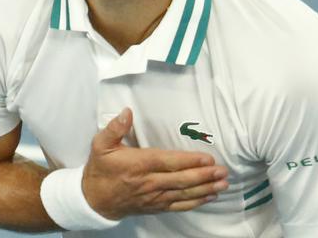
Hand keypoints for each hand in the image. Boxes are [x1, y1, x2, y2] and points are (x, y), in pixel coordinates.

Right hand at [82, 108, 228, 219]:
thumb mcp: (100, 144)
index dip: (189, 161)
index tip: (207, 158)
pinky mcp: (157, 206)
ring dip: (205, 189)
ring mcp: (154, 197)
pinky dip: (196, 202)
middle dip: (204, 176)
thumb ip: (115, 128)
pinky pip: (179, 205)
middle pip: (181, 180)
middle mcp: (149, 182)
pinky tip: (210, 196)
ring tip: (223, 184)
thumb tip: (126, 111)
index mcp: (138, 165)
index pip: (168, 163)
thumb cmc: (101, 169)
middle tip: (223, 171)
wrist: (94, 199)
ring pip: (184, 194)